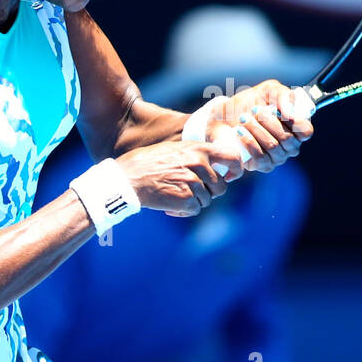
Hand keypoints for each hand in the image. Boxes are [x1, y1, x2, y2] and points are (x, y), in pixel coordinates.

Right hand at [114, 139, 244, 217]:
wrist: (127, 178)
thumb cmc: (147, 163)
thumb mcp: (174, 150)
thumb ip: (195, 156)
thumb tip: (214, 166)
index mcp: (198, 149)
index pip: (232, 157)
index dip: (235, 170)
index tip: (230, 176)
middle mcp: (199, 164)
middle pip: (220, 186)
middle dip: (209, 192)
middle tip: (190, 192)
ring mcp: (193, 182)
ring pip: (207, 200)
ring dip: (193, 202)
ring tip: (175, 197)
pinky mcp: (186, 199)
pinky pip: (195, 210)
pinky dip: (183, 212)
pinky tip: (170, 207)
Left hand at [205, 79, 314, 174]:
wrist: (225, 116)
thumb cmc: (250, 103)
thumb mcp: (269, 91)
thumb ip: (284, 95)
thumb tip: (290, 113)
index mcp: (297, 128)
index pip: (306, 131)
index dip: (295, 123)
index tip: (278, 111)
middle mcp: (290, 146)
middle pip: (287, 138)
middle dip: (269, 122)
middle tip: (254, 110)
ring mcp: (278, 157)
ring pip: (273, 147)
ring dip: (256, 130)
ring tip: (244, 118)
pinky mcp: (263, 165)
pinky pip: (261, 157)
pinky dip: (249, 142)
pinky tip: (240, 132)